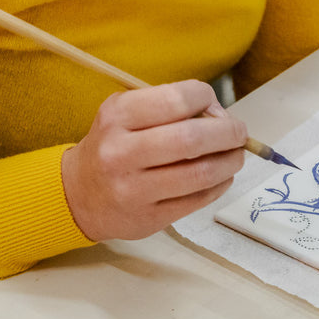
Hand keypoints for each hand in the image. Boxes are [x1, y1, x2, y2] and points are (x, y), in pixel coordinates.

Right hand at [60, 80, 245, 240]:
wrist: (78, 194)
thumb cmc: (112, 144)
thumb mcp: (124, 113)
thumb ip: (167, 107)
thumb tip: (219, 114)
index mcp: (117, 116)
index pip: (177, 99)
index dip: (207, 99)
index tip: (214, 108)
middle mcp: (120, 152)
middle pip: (191, 138)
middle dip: (227, 133)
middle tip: (240, 133)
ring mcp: (133, 190)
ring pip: (199, 174)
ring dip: (229, 162)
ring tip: (236, 156)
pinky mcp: (148, 219)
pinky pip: (196, 200)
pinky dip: (219, 185)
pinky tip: (222, 177)